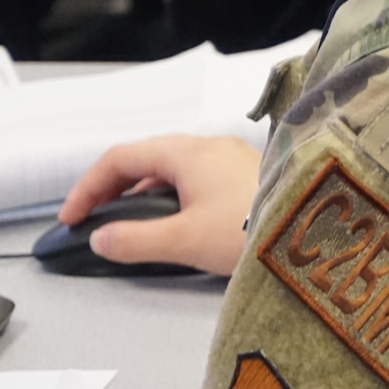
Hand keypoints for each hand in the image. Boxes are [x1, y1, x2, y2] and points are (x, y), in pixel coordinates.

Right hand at [58, 135, 261, 274]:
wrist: (318, 234)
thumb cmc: (252, 230)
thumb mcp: (185, 241)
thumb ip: (136, 240)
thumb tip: (100, 239)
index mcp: (187, 152)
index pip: (120, 158)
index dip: (88, 187)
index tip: (70, 217)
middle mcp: (209, 147)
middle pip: (145, 159)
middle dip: (113, 188)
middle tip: (94, 219)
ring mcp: (231, 160)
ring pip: (173, 170)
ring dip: (144, 195)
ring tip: (130, 226)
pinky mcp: (249, 178)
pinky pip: (197, 180)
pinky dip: (173, 198)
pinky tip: (176, 225)